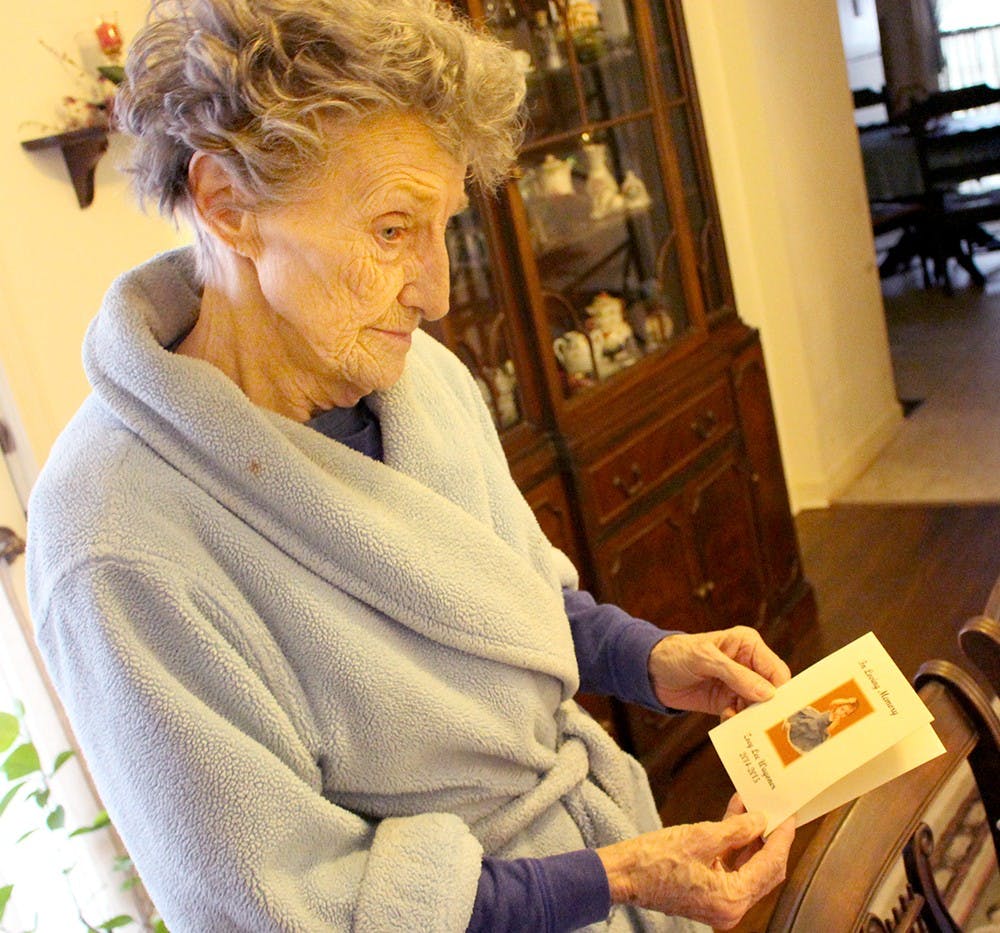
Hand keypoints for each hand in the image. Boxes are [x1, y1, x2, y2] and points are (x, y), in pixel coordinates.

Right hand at [596, 808, 794, 929]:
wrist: (622, 875)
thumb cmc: (653, 860)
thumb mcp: (700, 837)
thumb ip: (736, 829)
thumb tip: (759, 820)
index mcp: (731, 900)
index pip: (770, 866)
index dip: (781, 838)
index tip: (788, 816)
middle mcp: (729, 909)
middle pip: (763, 871)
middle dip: (769, 839)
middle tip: (774, 810)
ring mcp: (718, 904)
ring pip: (747, 868)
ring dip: (750, 838)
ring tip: (752, 807)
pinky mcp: (707, 895)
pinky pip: (730, 869)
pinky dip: (734, 846)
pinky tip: (733, 819)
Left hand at [648, 627, 790, 717]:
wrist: (650, 671)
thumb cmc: (677, 654)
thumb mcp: (705, 659)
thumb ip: (737, 675)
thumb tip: (768, 694)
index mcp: (748, 645)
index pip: (776, 670)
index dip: (781, 691)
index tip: (781, 711)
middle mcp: (748, 664)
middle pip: (772, 691)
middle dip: (768, 707)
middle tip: (764, 724)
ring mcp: (739, 684)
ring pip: (759, 707)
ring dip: (751, 717)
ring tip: (738, 719)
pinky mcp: (728, 701)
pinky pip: (743, 716)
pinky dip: (738, 721)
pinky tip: (726, 719)